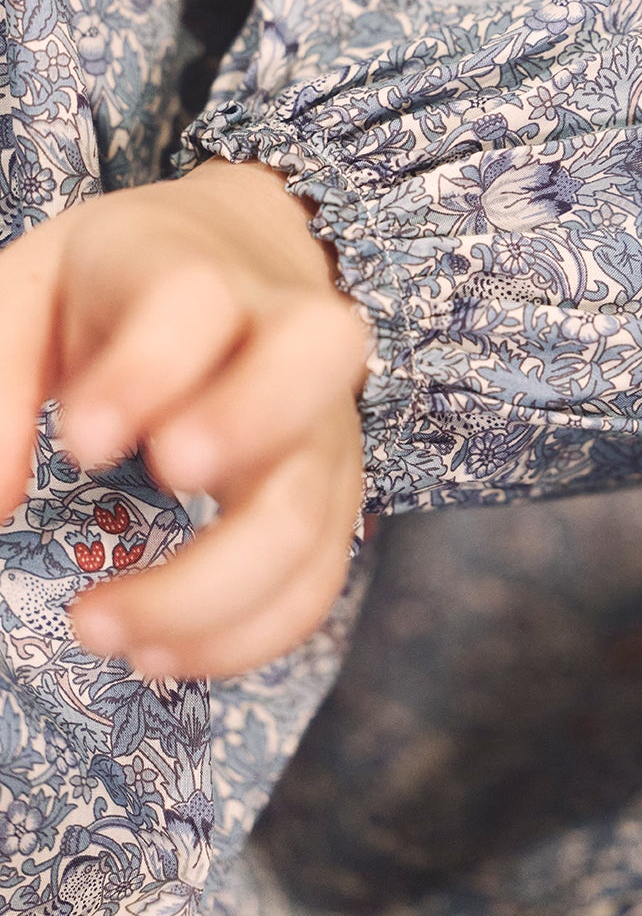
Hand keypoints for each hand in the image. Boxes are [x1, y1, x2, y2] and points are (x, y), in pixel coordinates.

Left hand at [0, 158, 368, 679]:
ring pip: (310, 509)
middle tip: (164, 479)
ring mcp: (324, 423)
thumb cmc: (126, 283)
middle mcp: (288, 339)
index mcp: (200, 273)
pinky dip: (245, 638)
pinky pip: (314, 581)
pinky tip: (160, 655)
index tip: (80, 439)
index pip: (196, 301)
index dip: (147, 371)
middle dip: (245, 426)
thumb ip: (1, 372)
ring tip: (100, 627)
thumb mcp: (40, 288)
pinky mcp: (334, 497)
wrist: (246, 260)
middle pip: (310, 367)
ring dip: (212, 591)